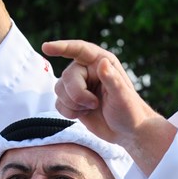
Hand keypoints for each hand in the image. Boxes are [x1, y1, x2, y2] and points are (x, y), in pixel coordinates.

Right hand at [43, 40, 174, 173]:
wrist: (127, 131)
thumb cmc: (130, 111)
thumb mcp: (123, 96)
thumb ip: (112, 80)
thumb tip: (102, 63)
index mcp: (101, 62)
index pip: (79, 49)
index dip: (62, 47)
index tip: (47, 47)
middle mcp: (88, 70)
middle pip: (66, 77)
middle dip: (77, 95)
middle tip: (94, 104)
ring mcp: (79, 86)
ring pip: (59, 89)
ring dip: (73, 104)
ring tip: (91, 108)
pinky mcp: (73, 101)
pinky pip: (58, 103)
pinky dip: (69, 112)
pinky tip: (84, 114)